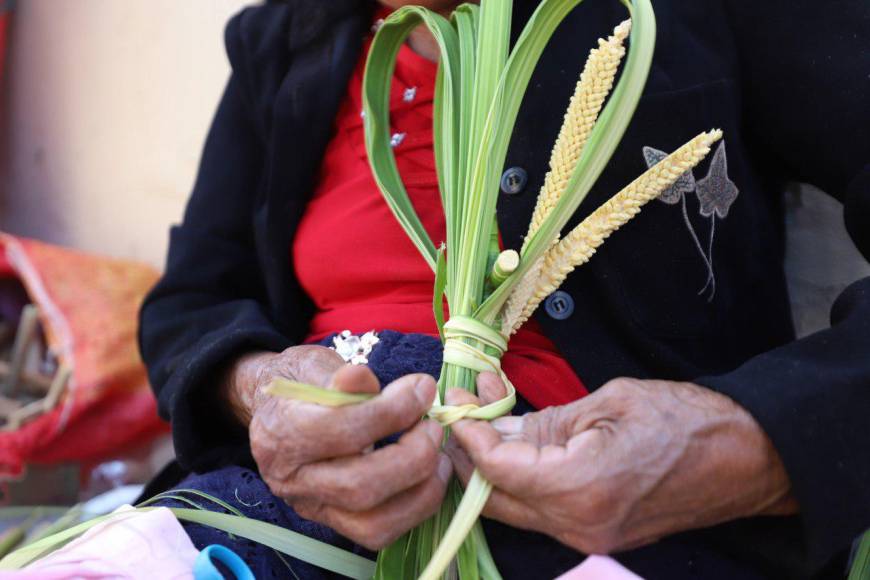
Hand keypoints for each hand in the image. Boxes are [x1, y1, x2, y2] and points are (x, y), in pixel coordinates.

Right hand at [222, 347, 451, 548]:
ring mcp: (312, 507)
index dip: (392, 410)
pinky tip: (430, 476)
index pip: (341, 429)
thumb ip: (342, 377)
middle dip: (413, 456)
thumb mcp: (318, 367)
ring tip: (440, 455)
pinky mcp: (334, 524)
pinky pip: (380, 532)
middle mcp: (290, 479)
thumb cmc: (305, 384)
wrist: (279, 411)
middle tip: (434, 426)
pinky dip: (416, 507)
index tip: (422, 387)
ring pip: (372, 522)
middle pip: (358, 486)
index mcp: (281, 432)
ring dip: (421, 489)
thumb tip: (365, 379)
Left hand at [446, 375, 797, 554]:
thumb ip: (542, 420)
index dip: (470, 436)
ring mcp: (588, 538)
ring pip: (514, 508)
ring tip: (486, 414)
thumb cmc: (683, 419)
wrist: (744, 457)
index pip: (499, 470)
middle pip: (495, 499)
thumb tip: (493, 425)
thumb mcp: (607, 403)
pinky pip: (541, 510)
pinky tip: (519, 439)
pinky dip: (521, 477)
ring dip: (493, 463)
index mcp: (581, 488)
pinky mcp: (597, 535)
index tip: (455, 403)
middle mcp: (578, 526)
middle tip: (459, 412)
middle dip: (470, 455)